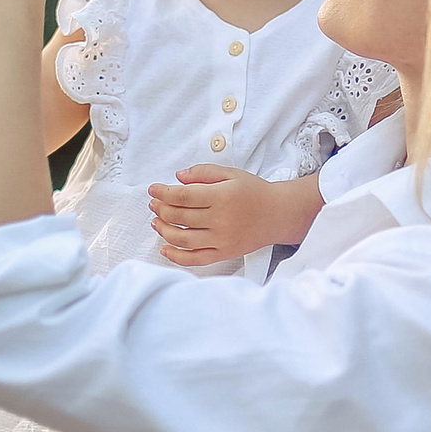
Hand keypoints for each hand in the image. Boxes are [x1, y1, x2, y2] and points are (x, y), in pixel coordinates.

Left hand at [147, 167, 321, 267]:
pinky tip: (165, 248)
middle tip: (154, 204)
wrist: (277, 214)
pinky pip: (196, 259)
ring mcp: (222, 239)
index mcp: (222, 196)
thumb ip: (203, 172)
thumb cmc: (254, 192)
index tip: (153, 189)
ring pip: (183, 238)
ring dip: (164, 230)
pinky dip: (177, 256)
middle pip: (180, 216)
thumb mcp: (231, 174)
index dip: (163, 193)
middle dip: (161, 209)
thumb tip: (178, 177)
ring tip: (156, 222)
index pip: (183, 196)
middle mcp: (221, 219)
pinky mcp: (224, 253)